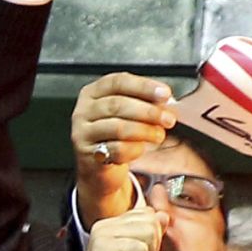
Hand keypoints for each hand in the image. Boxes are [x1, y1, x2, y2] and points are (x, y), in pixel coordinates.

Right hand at [70, 207, 168, 250]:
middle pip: (151, 222)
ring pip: (149, 232)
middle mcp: (104, 225)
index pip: (148, 213)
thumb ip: (150, 233)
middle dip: (150, 247)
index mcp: (111, 224)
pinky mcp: (105, 250)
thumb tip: (163, 215)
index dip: (151, 238)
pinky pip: (141, 250)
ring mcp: (103, 236)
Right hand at [72, 72, 175, 222]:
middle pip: (118, 104)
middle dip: (149, 111)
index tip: (165, 94)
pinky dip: (134, 149)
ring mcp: (83, 132)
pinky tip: (141, 149)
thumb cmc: (115, 136)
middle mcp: (84, 110)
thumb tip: (167, 102)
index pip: (119, 81)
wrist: (98, 168)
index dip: (144, 86)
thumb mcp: (126, 114)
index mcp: (94, 92)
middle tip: (168, 119)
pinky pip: (116, 149)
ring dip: (144, 131)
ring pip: (117, 127)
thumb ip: (143, 103)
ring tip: (158, 135)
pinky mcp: (87, 154)